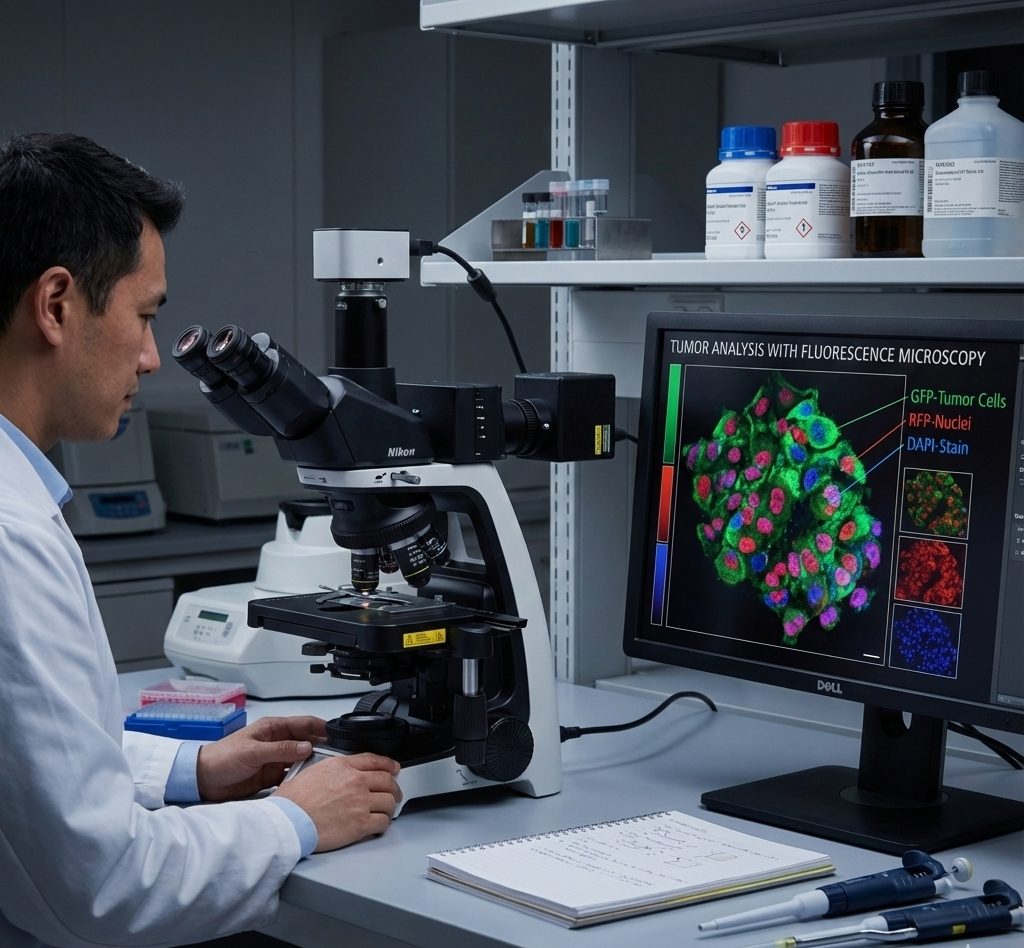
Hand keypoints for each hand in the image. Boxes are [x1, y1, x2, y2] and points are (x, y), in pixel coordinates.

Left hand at [196, 715, 326, 801]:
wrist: (202, 780)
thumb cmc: (222, 758)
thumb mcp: (253, 752)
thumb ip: (281, 749)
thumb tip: (307, 747)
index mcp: (273, 728)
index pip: (304, 723)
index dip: (321, 727)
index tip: (339, 734)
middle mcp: (277, 742)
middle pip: (306, 741)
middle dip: (322, 747)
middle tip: (338, 756)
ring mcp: (275, 759)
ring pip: (301, 760)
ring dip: (312, 764)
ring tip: (328, 772)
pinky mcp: (271, 776)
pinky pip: (291, 776)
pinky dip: (301, 779)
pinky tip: (310, 784)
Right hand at [273, 753, 401, 851]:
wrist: (287, 822)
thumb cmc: (291, 802)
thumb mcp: (311, 771)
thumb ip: (332, 770)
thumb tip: (341, 775)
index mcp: (342, 766)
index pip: (374, 760)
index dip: (389, 764)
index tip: (394, 768)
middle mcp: (355, 781)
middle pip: (387, 781)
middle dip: (394, 788)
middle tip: (393, 794)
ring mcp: (360, 802)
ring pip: (389, 801)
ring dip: (389, 807)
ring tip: (385, 811)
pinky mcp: (360, 823)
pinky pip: (383, 822)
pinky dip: (383, 824)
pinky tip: (378, 825)